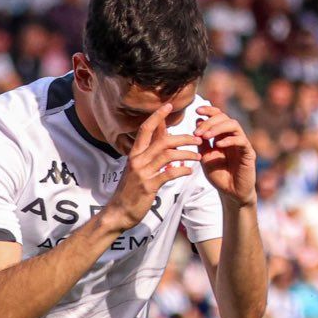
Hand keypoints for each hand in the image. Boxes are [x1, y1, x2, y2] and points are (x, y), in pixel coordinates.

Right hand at [101, 104, 200, 232]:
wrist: (118, 212)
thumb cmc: (130, 191)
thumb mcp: (137, 169)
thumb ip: (148, 154)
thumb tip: (161, 138)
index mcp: (134, 154)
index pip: (145, 129)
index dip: (157, 116)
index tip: (169, 105)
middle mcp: (137, 160)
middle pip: (162, 140)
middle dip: (182, 137)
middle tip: (197, 139)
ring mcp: (142, 173)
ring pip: (168, 155)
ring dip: (186, 153)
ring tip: (198, 155)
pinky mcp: (148, 186)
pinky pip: (168, 174)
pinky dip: (182, 171)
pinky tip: (190, 171)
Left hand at [195, 103, 256, 205]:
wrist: (230, 193)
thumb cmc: (218, 176)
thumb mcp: (205, 157)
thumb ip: (202, 141)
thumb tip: (197, 121)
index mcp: (223, 135)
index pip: (218, 116)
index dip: (209, 111)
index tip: (197, 111)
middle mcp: (233, 137)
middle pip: (225, 117)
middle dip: (209, 121)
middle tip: (198, 131)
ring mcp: (242, 144)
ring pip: (234, 125)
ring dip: (218, 127)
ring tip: (206, 136)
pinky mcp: (249, 153)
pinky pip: (241, 140)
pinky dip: (229, 140)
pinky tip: (218, 145)